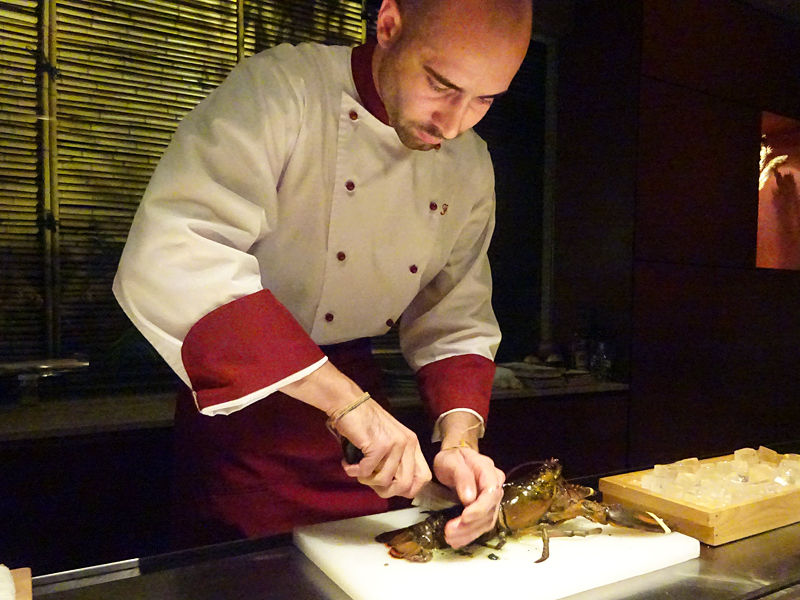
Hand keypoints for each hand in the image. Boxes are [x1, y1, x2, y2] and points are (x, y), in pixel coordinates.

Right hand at [279, 361, 430, 498]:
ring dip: (366, 480)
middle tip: (369, 481)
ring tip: (357, 468)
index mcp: (412, 444)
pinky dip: (353, 471)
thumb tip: (394, 489)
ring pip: (384, 481)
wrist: (349, 402)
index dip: (409, 489)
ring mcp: (394, 444)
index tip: (390, 487)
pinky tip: (348, 464)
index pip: (424, 477)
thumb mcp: (388, 441)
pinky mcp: (378, 445)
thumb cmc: (365, 423)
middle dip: (385, 490)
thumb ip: (395, 461)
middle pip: (405, 485)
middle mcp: (407, 443)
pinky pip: (366, 472)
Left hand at [433, 446, 504, 548]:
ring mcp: (492, 499)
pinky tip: (456, 541)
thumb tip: (469, 498)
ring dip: (468, 534)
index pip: (491, 493)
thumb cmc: (453, 458)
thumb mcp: (452, 461)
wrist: (455, 460)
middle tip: (450, 532)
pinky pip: (481, 525)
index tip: (464, 518)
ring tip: (450, 538)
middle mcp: (495, 486)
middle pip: (489, 510)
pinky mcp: (486, 510)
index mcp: (489, 471)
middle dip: (470, 525)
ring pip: (486, 522)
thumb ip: (462, 477)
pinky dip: (469, 535)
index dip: (479, 508)